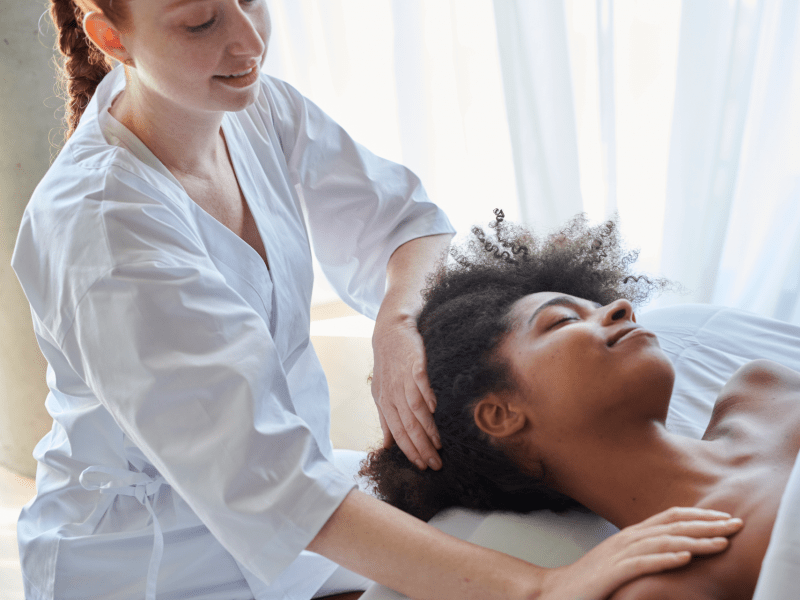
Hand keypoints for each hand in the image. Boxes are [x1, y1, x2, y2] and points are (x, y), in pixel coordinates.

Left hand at [371, 312, 441, 470]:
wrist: (390, 332)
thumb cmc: (388, 365)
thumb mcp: (382, 393)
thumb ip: (386, 419)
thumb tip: (388, 445)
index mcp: (385, 403)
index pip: (397, 433)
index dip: (409, 451)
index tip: (422, 466)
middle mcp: (392, 393)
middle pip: (407, 426)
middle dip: (421, 448)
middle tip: (436, 464)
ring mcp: (402, 379)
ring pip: (414, 409)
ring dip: (427, 429)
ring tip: (438, 445)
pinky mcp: (413, 363)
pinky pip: (419, 382)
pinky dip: (426, 395)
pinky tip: (434, 409)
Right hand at [539, 507, 743, 599]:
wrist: (554, 592)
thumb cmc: (591, 582)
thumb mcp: (622, 564)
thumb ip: (644, 554)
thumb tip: (675, 551)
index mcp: (631, 535)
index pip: (670, 517)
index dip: (700, 515)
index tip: (727, 518)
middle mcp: (626, 539)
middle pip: (672, 524)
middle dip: (707, 523)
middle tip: (737, 523)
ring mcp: (618, 555)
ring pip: (662, 541)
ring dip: (695, 540)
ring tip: (722, 542)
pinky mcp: (611, 574)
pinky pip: (642, 563)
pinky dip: (665, 558)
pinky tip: (685, 557)